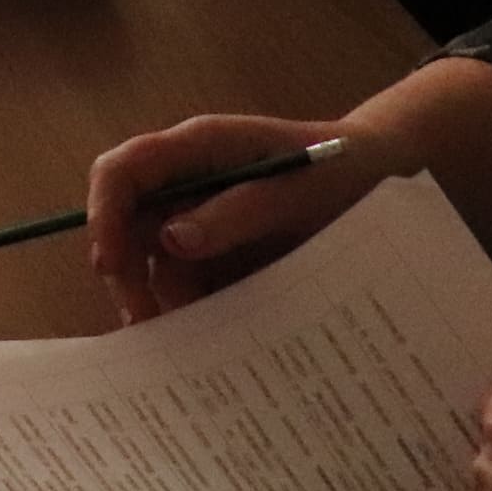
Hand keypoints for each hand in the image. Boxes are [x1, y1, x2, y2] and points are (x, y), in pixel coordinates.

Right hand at [83, 112, 399, 321]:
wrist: (387, 182)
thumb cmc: (346, 172)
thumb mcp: (298, 190)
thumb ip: (237, 211)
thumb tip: (171, 242)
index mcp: (198, 147)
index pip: (123, 170)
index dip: (103, 212)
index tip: (109, 265)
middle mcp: (187, 181)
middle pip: (127, 222)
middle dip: (126, 273)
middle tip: (143, 322)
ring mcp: (201, 217)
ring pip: (152, 260)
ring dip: (158, 298)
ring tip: (183, 342)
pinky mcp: (220, 251)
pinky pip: (188, 281)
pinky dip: (189, 310)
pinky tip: (205, 340)